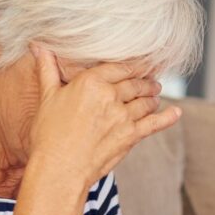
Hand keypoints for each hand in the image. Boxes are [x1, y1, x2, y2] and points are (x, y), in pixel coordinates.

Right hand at [28, 45, 180, 190]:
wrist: (59, 168)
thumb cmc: (48, 134)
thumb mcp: (47, 97)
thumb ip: (47, 69)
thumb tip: (38, 46)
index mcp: (91, 81)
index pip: (119, 67)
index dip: (132, 66)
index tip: (139, 65)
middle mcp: (111, 95)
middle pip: (136, 83)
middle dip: (145, 81)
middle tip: (151, 80)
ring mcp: (124, 116)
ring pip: (146, 101)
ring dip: (153, 97)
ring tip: (155, 95)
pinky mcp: (131, 136)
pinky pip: (155, 123)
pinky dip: (168, 117)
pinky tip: (176, 112)